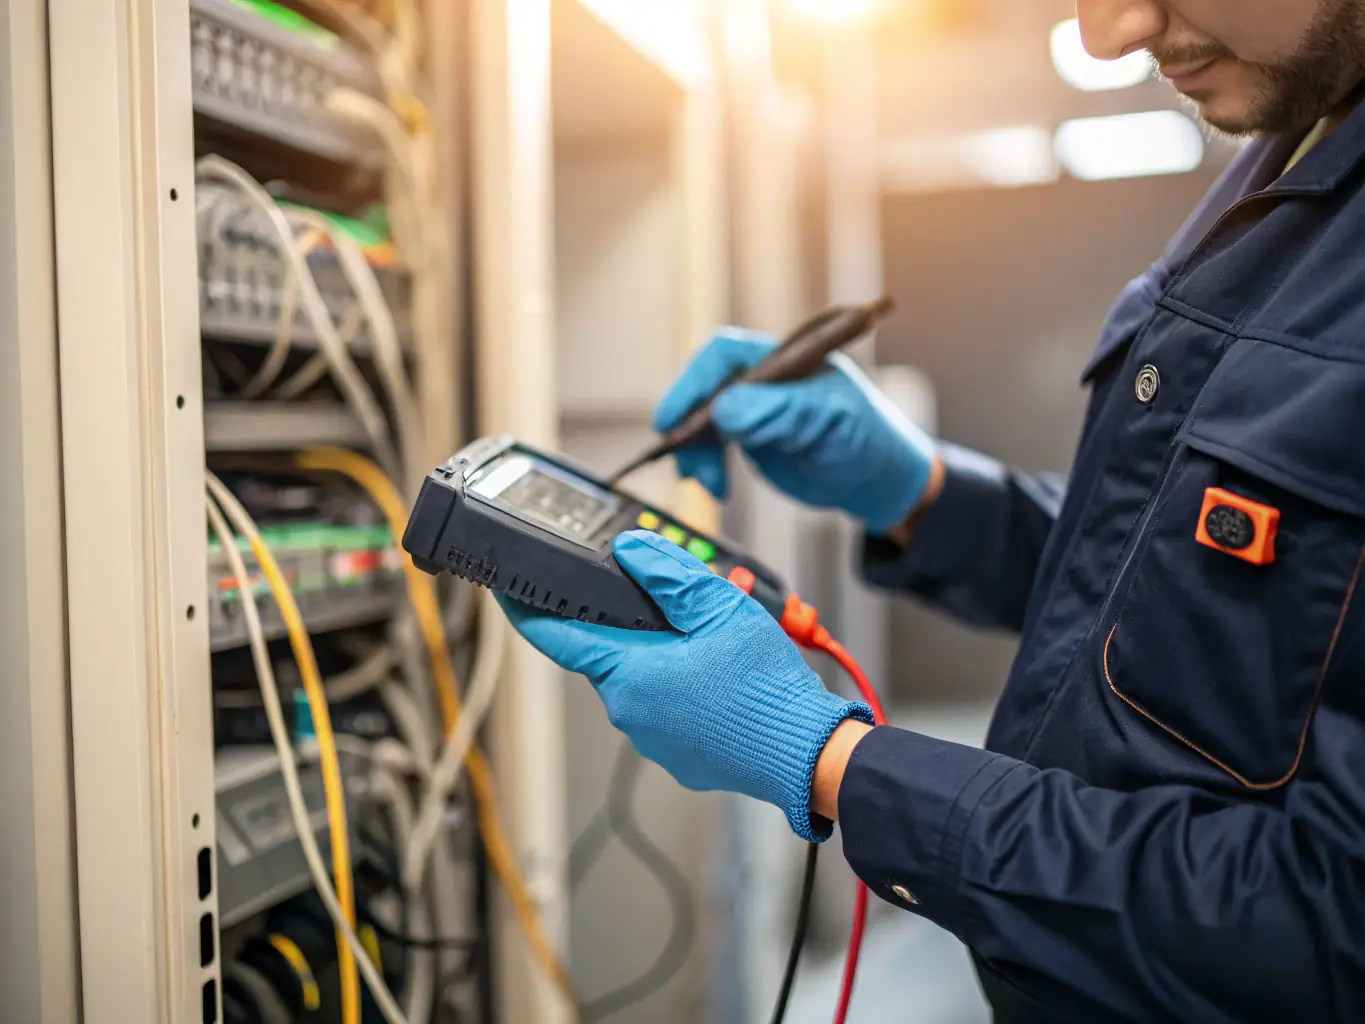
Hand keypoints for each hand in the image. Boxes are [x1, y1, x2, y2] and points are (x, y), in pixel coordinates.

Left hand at [498, 530, 872, 840]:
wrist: (805, 755)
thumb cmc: (764, 689)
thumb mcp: (720, 608)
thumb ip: (668, 576)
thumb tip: (630, 552)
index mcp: (630, 674)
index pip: (557, 637)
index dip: (526, 610)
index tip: (506, 591)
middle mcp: (629, 711)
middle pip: (610, 652)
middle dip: (634, 624)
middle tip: (678, 603)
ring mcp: (651, 739)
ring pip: (640, 679)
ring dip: (664, 655)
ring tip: (714, 639)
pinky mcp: (676, 755)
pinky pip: (664, 708)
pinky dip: (682, 686)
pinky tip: (719, 676)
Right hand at [654, 328, 936, 533]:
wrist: (880, 481)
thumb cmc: (870, 441)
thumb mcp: (830, 422)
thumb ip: (780, 412)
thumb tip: (725, 409)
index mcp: (786, 359)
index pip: (726, 355)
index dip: (694, 381)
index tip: (674, 417)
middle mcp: (766, 379)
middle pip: (707, 388)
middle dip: (689, 424)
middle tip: (683, 457)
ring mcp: (756, 409)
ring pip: (705, 421)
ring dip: (697, 452)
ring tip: (709, 483)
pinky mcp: (752, 437)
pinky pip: (714, 445)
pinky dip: (708, 465)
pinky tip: (717, 487)